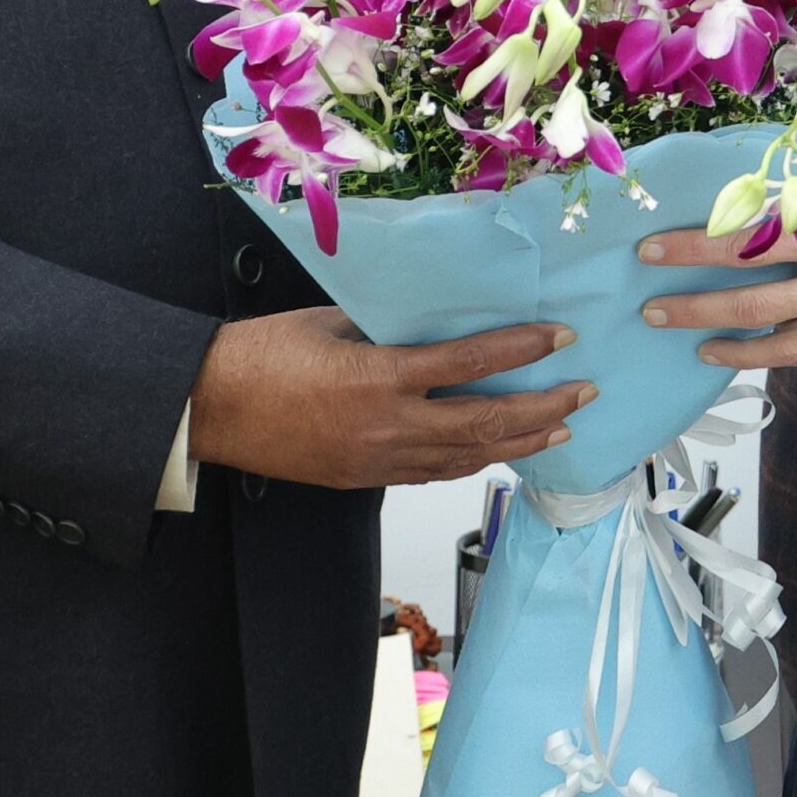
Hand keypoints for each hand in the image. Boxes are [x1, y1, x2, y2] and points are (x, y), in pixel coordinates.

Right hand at [186, 307, 594, 487]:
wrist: (212, 408)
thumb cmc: (264, 354)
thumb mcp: (333, 322)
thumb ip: (388, 325)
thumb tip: (435, 317)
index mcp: (381, 377)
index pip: (471, 363)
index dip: (522, 350)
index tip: (560, 337)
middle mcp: (388, 425)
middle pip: (485, 423)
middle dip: (542, 408)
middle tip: (584, 391)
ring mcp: (379, 460)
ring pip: (467, 458)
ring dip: (520, 442)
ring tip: (561, 427)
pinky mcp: (365, 479)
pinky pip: (433, 473)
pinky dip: (473, 462)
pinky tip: (498, 452)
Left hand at [638, 164, 796, 369]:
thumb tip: (790, 199)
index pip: (745, 241)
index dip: (693, 248)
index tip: (653, 250)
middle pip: (748, 301)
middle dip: (693, 307)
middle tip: (653, 308)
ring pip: (780, 343)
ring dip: (730, 347)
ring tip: (695, 347)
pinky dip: (786, 349)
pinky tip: (764, 349)